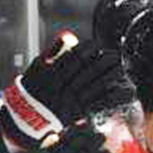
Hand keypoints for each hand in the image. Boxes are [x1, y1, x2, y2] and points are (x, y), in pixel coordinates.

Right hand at [0, 34, 136, 146]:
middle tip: (116, 55)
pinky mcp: (79, 111)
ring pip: (96, 85)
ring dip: (112, 76)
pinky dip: (113, 96)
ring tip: (122, 68)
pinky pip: (99, 102)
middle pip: (89, 70)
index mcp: (53, 71)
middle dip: (105, 61)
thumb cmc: (35, 87)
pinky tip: (123, 89)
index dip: (90, 50)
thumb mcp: (37, 66)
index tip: (99, 45)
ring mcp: (73, 98)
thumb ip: (53, 51)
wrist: (28, 115)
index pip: (75, 57)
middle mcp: (64, 84)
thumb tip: (70, 37)